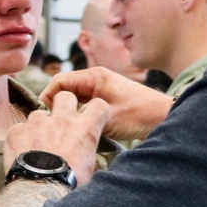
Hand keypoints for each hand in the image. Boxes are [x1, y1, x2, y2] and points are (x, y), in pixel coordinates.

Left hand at [5, 91, 108, 185]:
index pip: (98, 105)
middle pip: (64, 96)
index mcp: (84, 129)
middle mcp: (62, 120)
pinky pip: (19, 128)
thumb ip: (85, 151)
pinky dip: (20, 138)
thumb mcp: (88, 169)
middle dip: (62, 105)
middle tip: (59, 122)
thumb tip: (83, 153)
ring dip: (38, 125)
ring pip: (38, 114)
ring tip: (36, 145)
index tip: (89, 119)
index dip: (94, 111)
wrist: (40, 191)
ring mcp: (37, 123)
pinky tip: (21, 152)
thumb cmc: (69, 185)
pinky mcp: (17, 131)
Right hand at [40, 67, 171, 140]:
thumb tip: (60, 122)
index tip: (42, 115)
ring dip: (67, 111)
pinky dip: (78, 114)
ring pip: (74, 98)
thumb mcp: (106, 118)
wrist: (165, 117)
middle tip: (49, 125)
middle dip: (55, 105)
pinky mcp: (106, 99)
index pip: (59, 81)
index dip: (47, 96)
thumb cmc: (139, 115)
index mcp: (94, 76)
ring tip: (60, 129)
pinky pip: (84, 104)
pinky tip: (76, 129)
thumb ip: (81, 117)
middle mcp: (96, 79)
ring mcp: (101, 89)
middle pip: (65, 89)